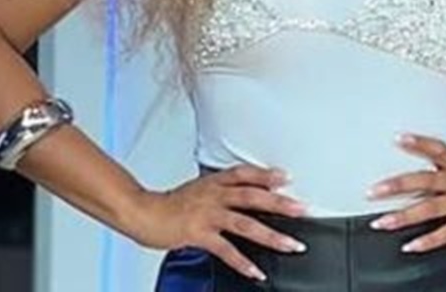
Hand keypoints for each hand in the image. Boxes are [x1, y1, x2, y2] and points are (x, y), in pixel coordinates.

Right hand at [127, 165, 308, 281]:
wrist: (143, 213)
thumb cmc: (170, 203)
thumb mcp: (198, 189)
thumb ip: (221, 191)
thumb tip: (243, 196)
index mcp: (214, 182)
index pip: (244, 173)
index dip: (266, 174)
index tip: (287, 178)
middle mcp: (213, 195)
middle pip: (252, 196)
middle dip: (280, 203)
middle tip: (302, 209)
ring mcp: (207, 215)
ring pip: (245, 223)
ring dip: (271, 235)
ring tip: (290, 244)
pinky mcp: (198, 234)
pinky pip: (225, 249)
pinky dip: (242, 262)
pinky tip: (256, 271)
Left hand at [366, 134, 445, 252]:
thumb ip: (439, 170)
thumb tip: (411, 171)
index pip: (438, 149)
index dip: (419, 143)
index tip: (399, 138)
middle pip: (425, 180)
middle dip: (397, 185)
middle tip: (374, 190)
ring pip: (429, 208)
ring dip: (403, 216)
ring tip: (382, 222)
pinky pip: (444, 233)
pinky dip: (426, 240)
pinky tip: (410, 245)